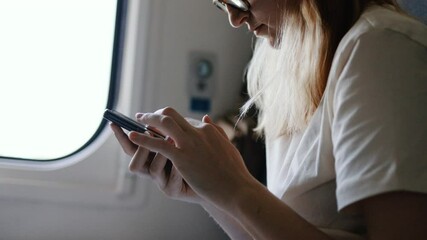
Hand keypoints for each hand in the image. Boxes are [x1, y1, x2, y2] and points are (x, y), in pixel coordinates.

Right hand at [109, 119, 200, 203]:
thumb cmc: (196, 160)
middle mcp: (153, 169)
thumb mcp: (184, 141)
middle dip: (141, 147)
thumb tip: (164, 111)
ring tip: (172, 142)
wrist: (212, 182)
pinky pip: (170, 180)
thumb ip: (174, 129)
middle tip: (148, 133)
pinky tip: (183, 163)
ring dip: (160, 156)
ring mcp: (161, 181)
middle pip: (135, 161)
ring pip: (152, 169)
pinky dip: (176, 170)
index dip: (121, 136)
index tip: (114, 123)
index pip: (132, 145)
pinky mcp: (172, 191)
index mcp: (152, 156)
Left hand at [128, 107, 254, 210]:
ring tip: (136, 122)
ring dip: (148, 121)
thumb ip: (216, 131)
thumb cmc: (234, 172)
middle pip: (172, 114)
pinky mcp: (182, 157)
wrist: (237, 188)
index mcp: (208, 130)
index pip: (185, 119)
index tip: (163, 124)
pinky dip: (143, 139)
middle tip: (144, 117)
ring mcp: (189, 143)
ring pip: (163, 123)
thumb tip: (206, 118)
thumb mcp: (227, 146)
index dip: (172, 121)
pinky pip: (158, 144)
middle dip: (156, 114)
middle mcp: (198, 132)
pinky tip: (132, 136)